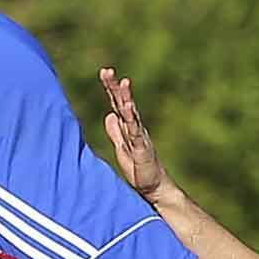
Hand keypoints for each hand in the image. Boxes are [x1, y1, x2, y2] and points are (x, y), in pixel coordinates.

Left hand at [98, 67, 171, 200]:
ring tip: (122, 84)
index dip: (111, 88)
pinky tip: (128, 109)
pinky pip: (136, 132)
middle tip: (107, 71)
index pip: (118, 104)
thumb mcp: (122, 147)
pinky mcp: (142, 149)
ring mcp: (139, 138)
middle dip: (116, 87)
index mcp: (128, 128)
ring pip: (131, 114)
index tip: (105, 72)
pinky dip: (132, 120)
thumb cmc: (138, 169)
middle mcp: (135, 128)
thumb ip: (115, 132)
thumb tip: (109, 115)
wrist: (153, 187)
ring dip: (126, 99)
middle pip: (124, 104)